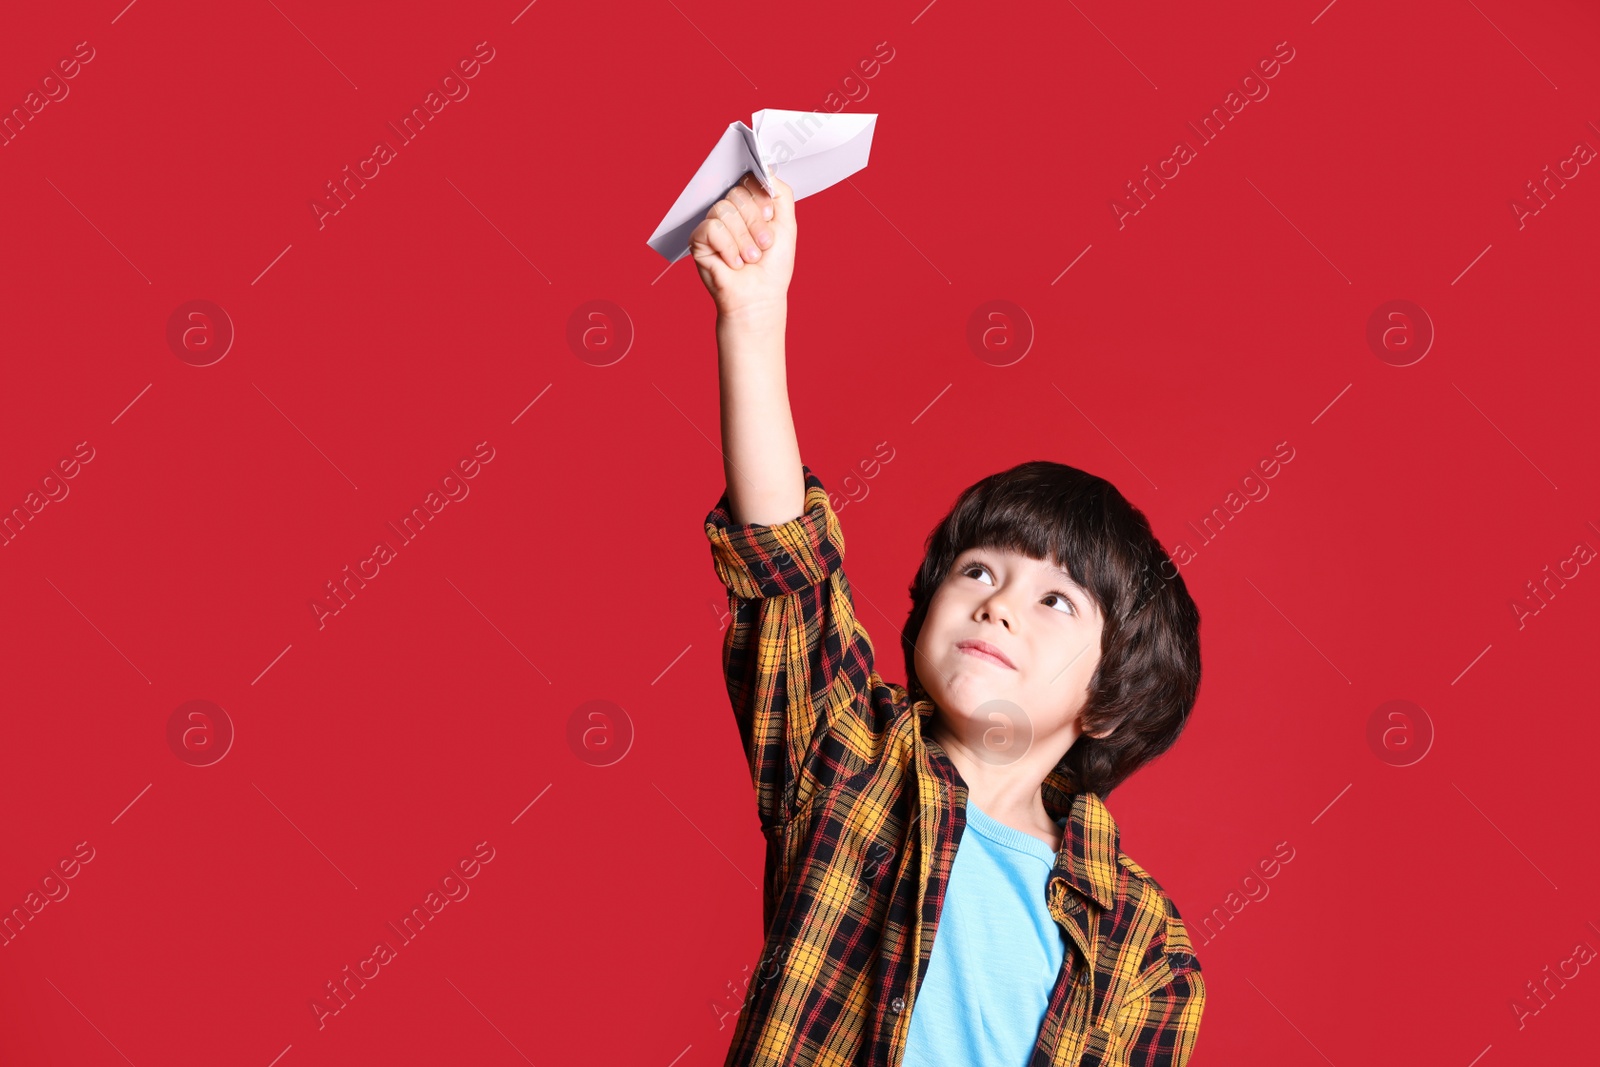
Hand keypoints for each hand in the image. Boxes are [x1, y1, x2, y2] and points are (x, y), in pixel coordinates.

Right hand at [690, 170, 794, 321]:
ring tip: (750, 258)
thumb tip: (766, 170)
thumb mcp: (787, 225)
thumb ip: (781, 194)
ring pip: (724, 210)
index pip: (748, 180)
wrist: (759, 297)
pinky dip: (728, 247)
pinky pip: (712, 228)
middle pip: (737, 193)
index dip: (760, 197)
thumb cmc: (772, 267)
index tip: (770, 216)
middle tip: (763, 244)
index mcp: (748, 205)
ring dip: (743, 239)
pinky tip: (733, 262)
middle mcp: (729, 212)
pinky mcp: (698, 239)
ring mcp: (713, 224)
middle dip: (755, 222)